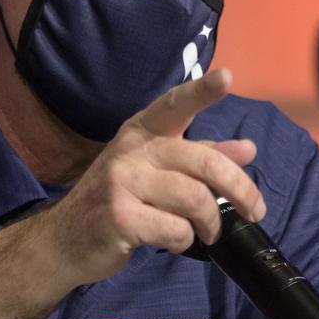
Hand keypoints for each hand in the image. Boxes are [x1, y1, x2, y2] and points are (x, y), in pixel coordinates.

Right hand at [49, 68, 266, 285]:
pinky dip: (185, 240)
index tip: (227, 77)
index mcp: (142, 133)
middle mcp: (132, 151)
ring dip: (211, 222)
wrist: (63, 241)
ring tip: (209, 232)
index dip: (201, 91)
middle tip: (256, 210)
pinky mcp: (119, 217)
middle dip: (240, 189)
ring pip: (194, 199)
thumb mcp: (156, 172)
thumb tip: (248, 149)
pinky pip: (175, 229)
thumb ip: (201, 158)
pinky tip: (176, 241)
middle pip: (203, 163)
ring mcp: (122, 182)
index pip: (174, 105)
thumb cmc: (118, 201)